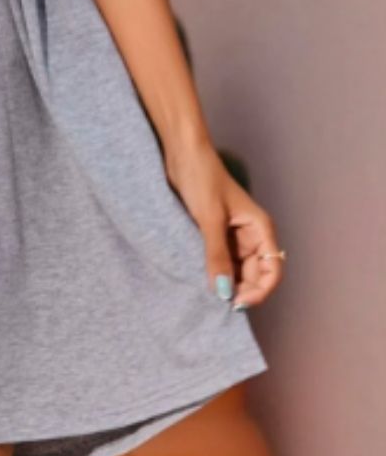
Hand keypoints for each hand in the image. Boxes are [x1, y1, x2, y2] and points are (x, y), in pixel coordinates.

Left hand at [164, 141, 284, 309]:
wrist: (183, 153)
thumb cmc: (202, 178)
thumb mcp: (210, 219)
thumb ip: (217, 256)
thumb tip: (224, 292)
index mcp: (261, 229)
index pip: (272, 271)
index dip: (259, 291)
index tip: (235, 302)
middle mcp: (251, 235)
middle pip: (255, 275)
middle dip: (240, 290)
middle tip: (216, 301)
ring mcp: (233, 235)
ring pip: (237, 270)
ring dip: (226, 282)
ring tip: (206, 292)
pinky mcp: (215, 233)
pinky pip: (221, 260)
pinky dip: (215, 271)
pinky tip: (201, 278)